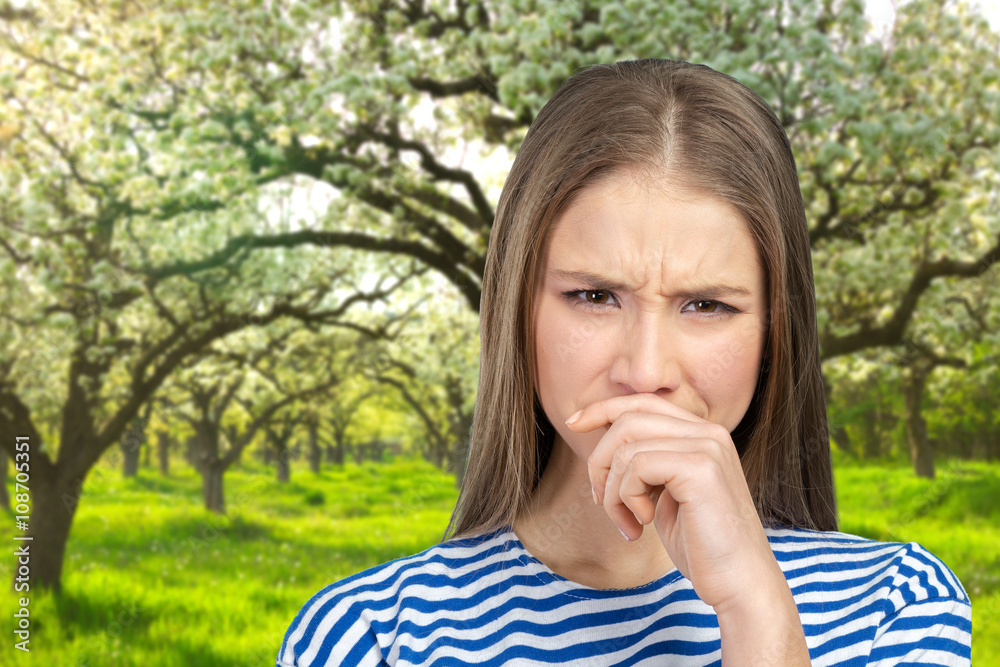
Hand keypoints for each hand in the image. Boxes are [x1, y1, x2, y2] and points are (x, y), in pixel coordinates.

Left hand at [569, 392, 776, 611]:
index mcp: (703, 434)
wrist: (740, 582)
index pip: (643, 403)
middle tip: (601, 501)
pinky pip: (636, 466)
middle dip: (600, 461)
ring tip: (628, 522)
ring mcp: (708, 447)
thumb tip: (603, 443)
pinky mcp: (701, 468)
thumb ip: (647, 462)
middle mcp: (709, 433)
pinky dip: (626, 498)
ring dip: (612, 491)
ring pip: (626, 446)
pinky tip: (644, 524)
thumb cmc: (701, 545)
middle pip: (628, 420)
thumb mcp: (666, 494)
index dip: (603, 409)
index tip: (573, 424)